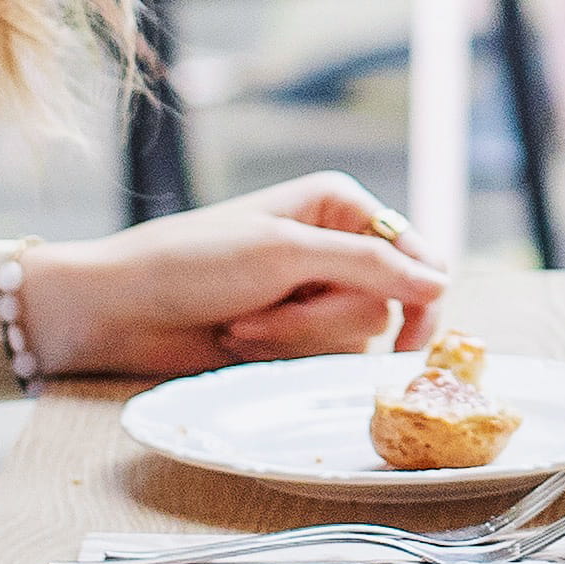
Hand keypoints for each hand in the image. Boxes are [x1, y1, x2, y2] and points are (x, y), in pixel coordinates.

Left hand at [21, 176, 451, 378]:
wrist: (122, 309)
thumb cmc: (192, 263)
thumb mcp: (285, 253)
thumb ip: (370, 268)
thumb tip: (442, 282)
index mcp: (339, 206)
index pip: (416, 253)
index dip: (419, 296)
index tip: (410, 342)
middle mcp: (335, 247)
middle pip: (386, 302)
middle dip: (323, 319)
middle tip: (269, 311)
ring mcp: (314, 294)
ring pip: (353, 335)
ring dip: (294, 339)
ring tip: (241, 325)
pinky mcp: (292, 336)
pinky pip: (322, 357)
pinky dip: (281, 354)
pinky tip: (239, 339)